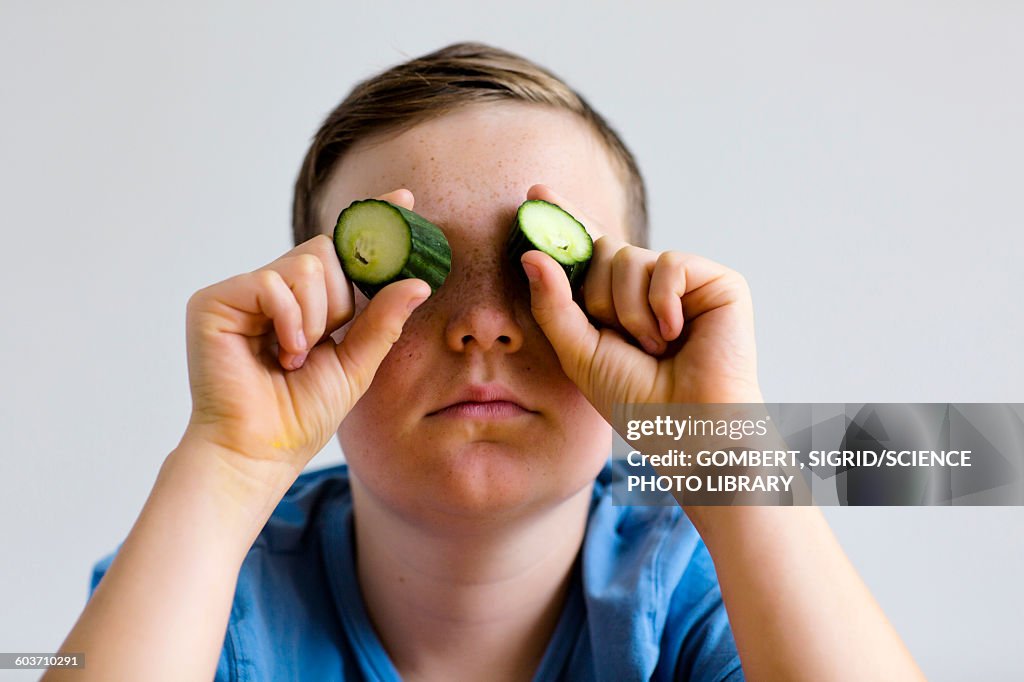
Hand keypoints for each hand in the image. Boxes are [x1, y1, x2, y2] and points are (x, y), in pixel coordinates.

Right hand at [182, 189, 430, 489]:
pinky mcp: (214, 300)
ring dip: (315, 318)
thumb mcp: (356, 364)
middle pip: (326, 252)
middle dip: (337, 302)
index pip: (340, 250)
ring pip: (305, 264)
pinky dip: (289, 320)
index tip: (406, 198)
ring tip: (294, 356)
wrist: (259, 452)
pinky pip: (272, 282)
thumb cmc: (301, 415)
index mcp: (303, 302)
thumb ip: (382, 321)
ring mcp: (241, 292)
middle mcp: (271, 289)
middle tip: (319, 345)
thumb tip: (418, 283)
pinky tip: (280, 353)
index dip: (370, 223)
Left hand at [521, 185, 761, 422]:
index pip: (588, 250)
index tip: (535, 194)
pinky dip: (662, 303)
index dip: (565, 220)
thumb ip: (554, 305)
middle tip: (623, 340)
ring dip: (630, 311)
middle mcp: (649, 285)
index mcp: (617, 300)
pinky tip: (676, 333)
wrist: (685, 427)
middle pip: (602, 251)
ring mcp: (684, 282)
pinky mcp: (718, 281)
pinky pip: (669, 263)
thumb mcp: (579, 352)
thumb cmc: (636, 400)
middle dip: (599, 298)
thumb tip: (532, 255)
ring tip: (654, 347)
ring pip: (630, 257)